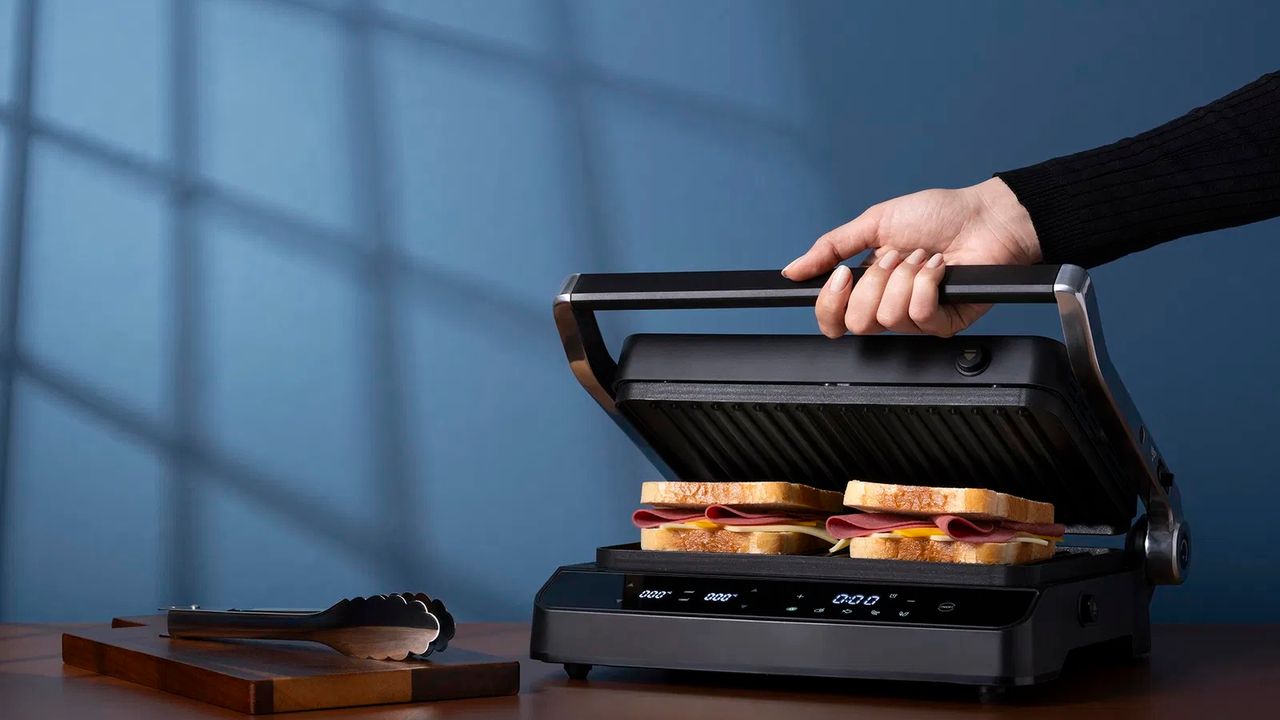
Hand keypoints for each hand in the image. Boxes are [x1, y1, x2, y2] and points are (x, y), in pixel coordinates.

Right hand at [782, 178, 1040, 336]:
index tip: (842, 274)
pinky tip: (940, 268)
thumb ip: (830, 248)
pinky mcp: (943, 323)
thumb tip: (793, 270)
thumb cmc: (939, 215)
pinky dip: (928, 283)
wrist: (985, 217)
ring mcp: (915, 317)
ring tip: (923, 258)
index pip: (832, 318)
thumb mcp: (874, 222)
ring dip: (905, 277)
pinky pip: (920, 315)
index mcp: (866, 285)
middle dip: (874, 281)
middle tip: (895, 257)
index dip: (830, 303)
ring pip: (888, 317)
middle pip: (856, 322)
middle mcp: (887, 305)